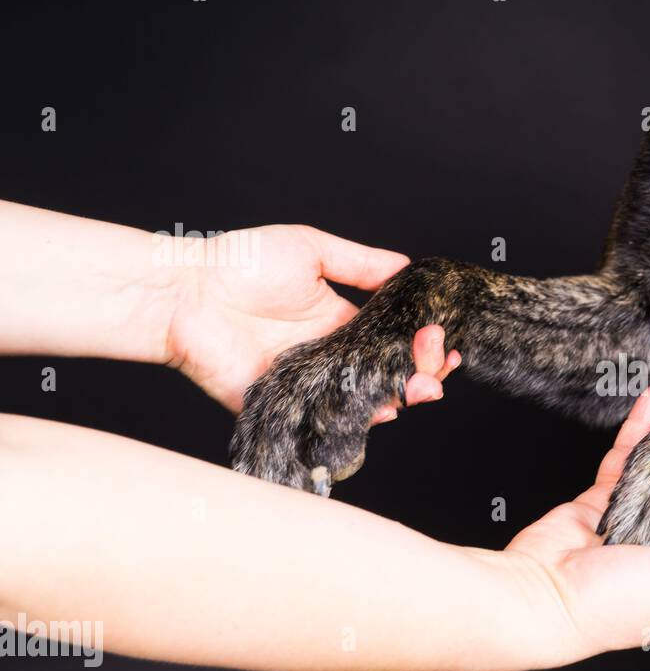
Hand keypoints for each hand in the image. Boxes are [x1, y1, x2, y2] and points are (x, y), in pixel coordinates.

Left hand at [163, 224, 458, 416]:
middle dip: (425, 372)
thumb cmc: (240, 263)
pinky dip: (361, 419)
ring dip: (403, 396)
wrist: (184, 292)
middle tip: (437, 360)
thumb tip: (408, 264)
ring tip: (424, 385)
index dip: (424, 343)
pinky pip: (330, 420)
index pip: (395, 340)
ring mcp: (314, 385)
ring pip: (369, 401)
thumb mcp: (310, 250)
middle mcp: (334, 358)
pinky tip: (385, 406)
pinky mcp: (288, 406)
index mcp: (343, 323)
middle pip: (391, 375)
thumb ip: (360, 262)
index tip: (444, 338)